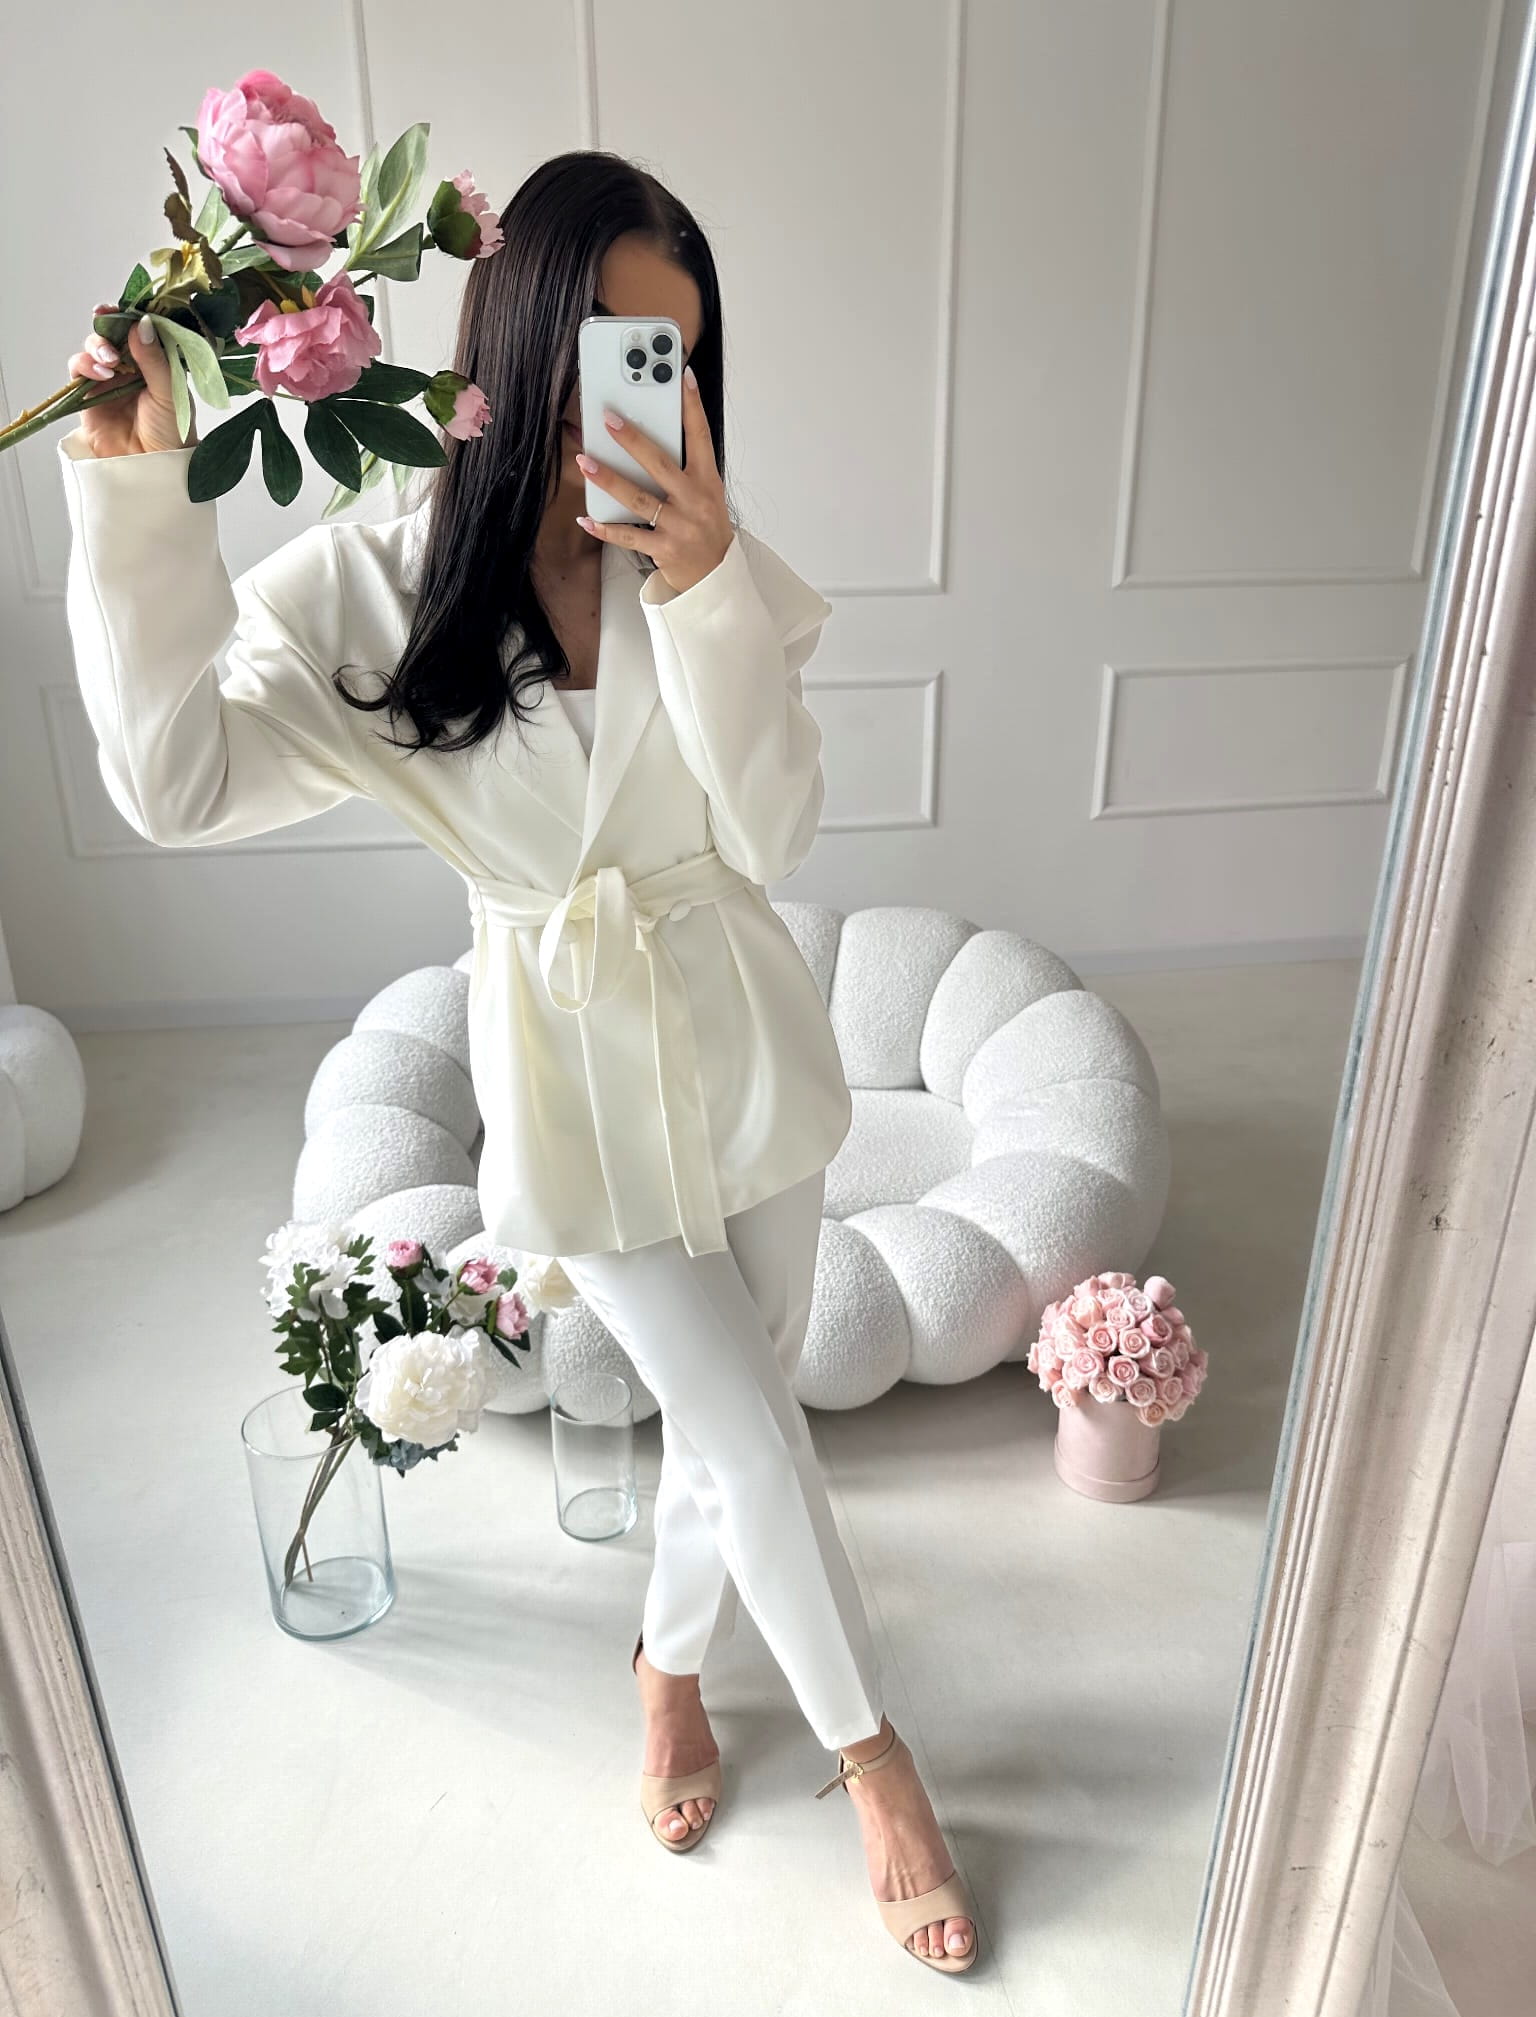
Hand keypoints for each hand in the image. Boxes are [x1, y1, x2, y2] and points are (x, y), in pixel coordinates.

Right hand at [66, 303, 196, 458]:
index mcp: (157, 363)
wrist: (154, 471)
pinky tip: (99, 372)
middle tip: (109, 331)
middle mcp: (132, 368)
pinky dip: (85, 365)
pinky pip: (80, 370)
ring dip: (96, 347)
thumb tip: (141, 323)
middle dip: (108, 328)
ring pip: (94, 348)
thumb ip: (155, 358)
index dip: (129, 316)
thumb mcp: (170, 393)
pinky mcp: (90, 396)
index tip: (121, 308)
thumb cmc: (172, 435)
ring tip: (108, 362)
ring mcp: (110, 381)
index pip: (140, 330)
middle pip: (112, 334)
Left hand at [575, 367, 733, 593]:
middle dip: (633, 440)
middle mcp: (695, 500)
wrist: (715, 575)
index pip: (700, 435)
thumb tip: (645, 438)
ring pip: (638, 498)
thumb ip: (682, 467)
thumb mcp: (705, 493)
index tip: (683, 376)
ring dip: (608, 479)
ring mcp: (679, 526)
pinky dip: (605, 528)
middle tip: (608, 419)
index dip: (692, 405)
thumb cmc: (705, 527)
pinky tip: (587, 518)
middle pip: (660, 464)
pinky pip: (629, 535)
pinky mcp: (664, 549)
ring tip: (584, 461)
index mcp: (707, 480)